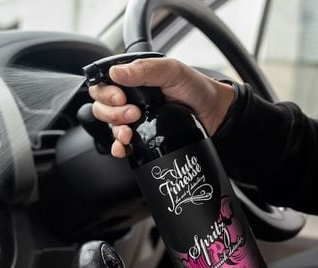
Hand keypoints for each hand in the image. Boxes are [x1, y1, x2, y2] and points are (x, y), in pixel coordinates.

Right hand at [88, 57, 235, 157]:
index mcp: (133, 79)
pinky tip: (123, 148)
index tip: (120, 97)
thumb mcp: (172, 71)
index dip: (105, 93)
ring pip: (109, 126)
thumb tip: (116, 72)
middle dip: (112, 113)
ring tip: (130, 132)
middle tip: (133, 113)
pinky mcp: (141, 137)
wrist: (215, 112)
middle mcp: (130, 98)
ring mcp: (134, 119)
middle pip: (102, 107)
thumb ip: (145, 69)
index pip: (103, 84)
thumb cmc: (195, 88)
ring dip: (115, 131)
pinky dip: (118, 147)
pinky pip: (120, 144)